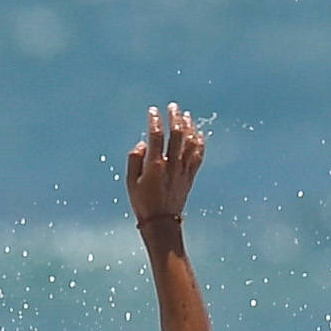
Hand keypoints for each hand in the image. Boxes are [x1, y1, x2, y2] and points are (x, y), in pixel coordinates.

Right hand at [125, 102, 206, 242]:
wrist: (161, 223)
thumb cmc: (143, 203)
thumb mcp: (131, 182)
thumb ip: (134, 160)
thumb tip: (143, 144)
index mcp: (155, 165)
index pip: (156, 136)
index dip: (155, 121)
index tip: (152, 111)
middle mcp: (171, 165)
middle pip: (177, 134)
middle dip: (175, 118)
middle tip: (173, 107)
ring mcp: (183, 170)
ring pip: (190, 142)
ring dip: (189, 126)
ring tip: (186, 115)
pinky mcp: (190, 176)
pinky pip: (198, 156)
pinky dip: (199, 143)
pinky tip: (198, 134)